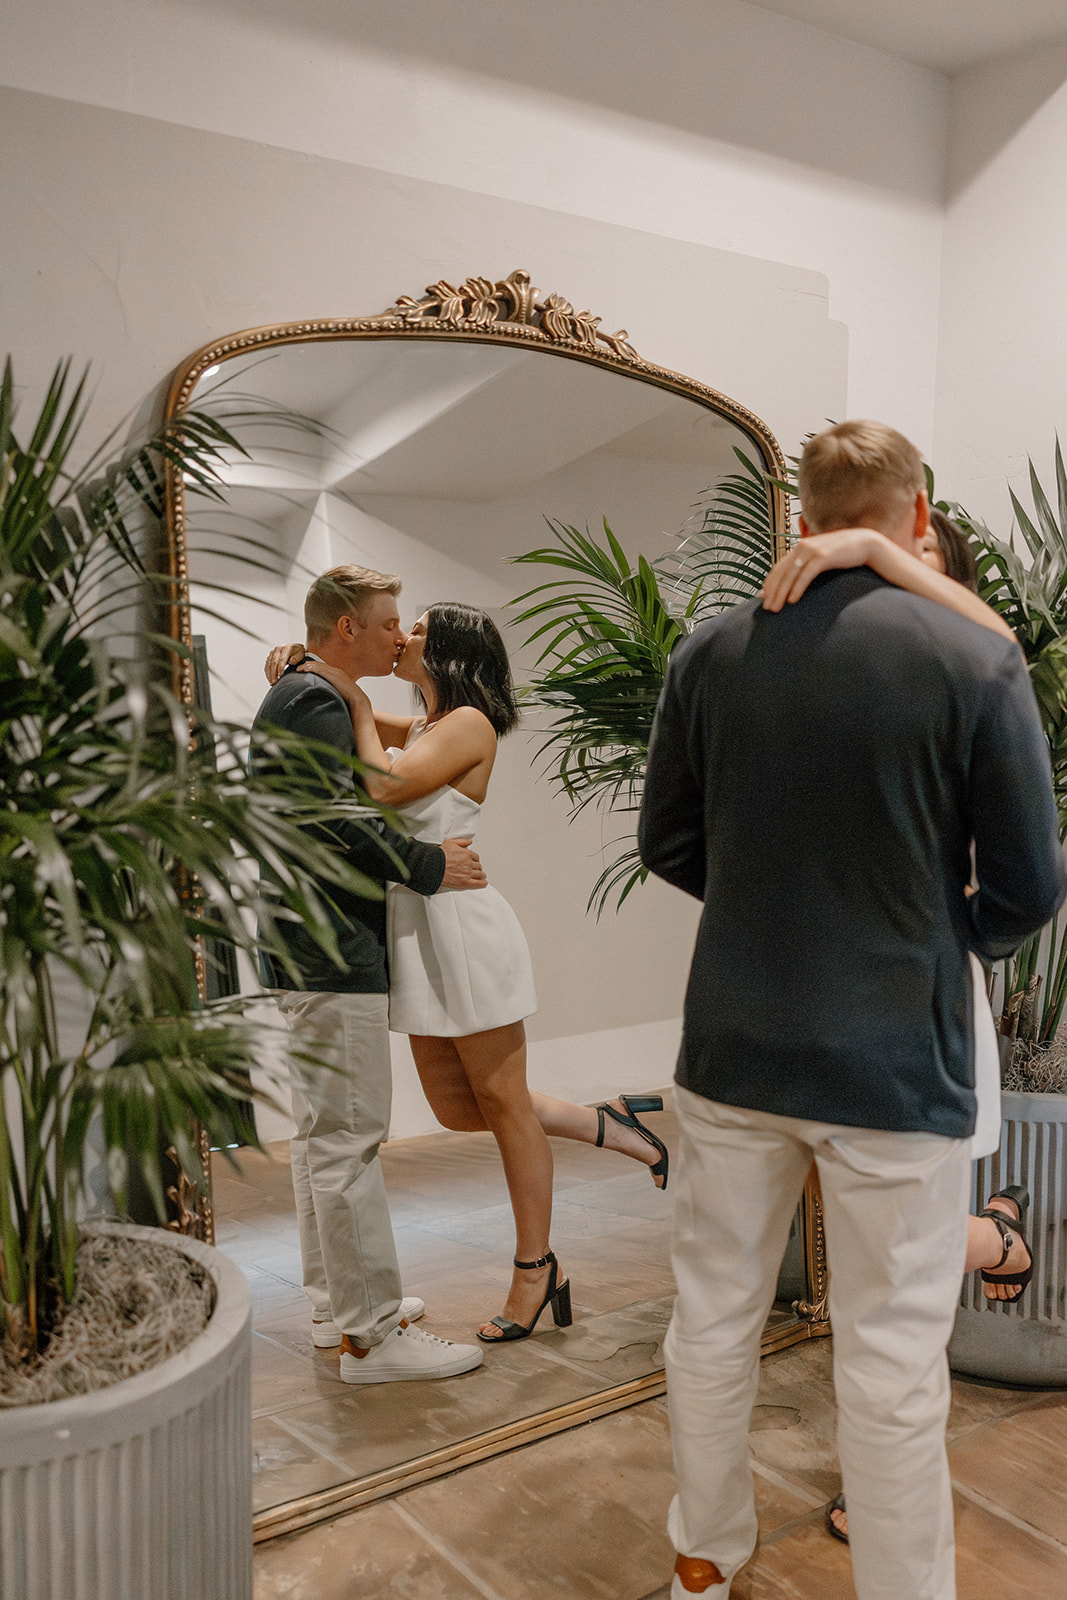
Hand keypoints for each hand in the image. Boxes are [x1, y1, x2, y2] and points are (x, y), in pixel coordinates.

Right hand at [264, 642, 305, 683]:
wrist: (294, 648)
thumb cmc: (298, 652)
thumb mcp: (301, 654)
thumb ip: (296, 658)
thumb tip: (291, 661)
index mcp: (286, 648)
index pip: (282, 659)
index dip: (280, 667)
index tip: (280, 675)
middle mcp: (277, 649)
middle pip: (273, 662)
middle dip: (273, 673)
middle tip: (275, 681)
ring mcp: (272, 653)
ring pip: (268, 664)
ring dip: (269, 674)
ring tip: (272, 682)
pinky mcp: (270, 656)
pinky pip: (267, 665)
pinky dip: (267, 673)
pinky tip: (270, 679)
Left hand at [295, 658, 365, 709]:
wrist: (357, 700)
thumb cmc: (349, 700)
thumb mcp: (339, 693)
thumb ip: (333, 691)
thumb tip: (327, 697)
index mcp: (338, 674)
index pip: (323, 668)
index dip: (314, 668)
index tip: (305, 670)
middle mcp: (336, 671)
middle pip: (319, 664)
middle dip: (308, 665)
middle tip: (299, 667)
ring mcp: (334, 672)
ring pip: (317, 665)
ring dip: (306, 666)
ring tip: (298, 669)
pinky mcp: (332, 675)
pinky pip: (318, 669)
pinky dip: (309, 668)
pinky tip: (302, 669)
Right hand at [439, 837, 487, 890]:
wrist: (433, 866)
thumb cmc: (440, 855)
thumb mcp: (451, 843)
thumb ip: (462, 842)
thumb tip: (470, 841)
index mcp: (467, 854)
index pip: (476, 858)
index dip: (475, 860)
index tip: (473, 862)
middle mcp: (469, 864)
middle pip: (478, 866)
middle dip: (477, 868)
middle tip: (476, 870)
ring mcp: (467, 874)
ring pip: (480, 875)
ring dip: (481, 875)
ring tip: (481, 876)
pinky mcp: (465, 882)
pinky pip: (478, 884)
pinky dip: (482, 883)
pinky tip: (483, 883)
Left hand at [761, 529, 879, 611]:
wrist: (864, 543)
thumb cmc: (843, 554)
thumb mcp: (820, 558)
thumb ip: (806, 566)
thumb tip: (794, 583)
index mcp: (800, 548)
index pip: (777, 568)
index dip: (769, 585)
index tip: (763, 600)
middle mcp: (802, 547)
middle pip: (781, 572)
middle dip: (772, 592)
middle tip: (767, 609)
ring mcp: (812, 550)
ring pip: (790, 574)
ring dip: (781, 593)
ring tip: (776, 608)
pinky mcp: (823, 556)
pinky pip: (806, 574)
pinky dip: (797, 587)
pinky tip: (792, 600)